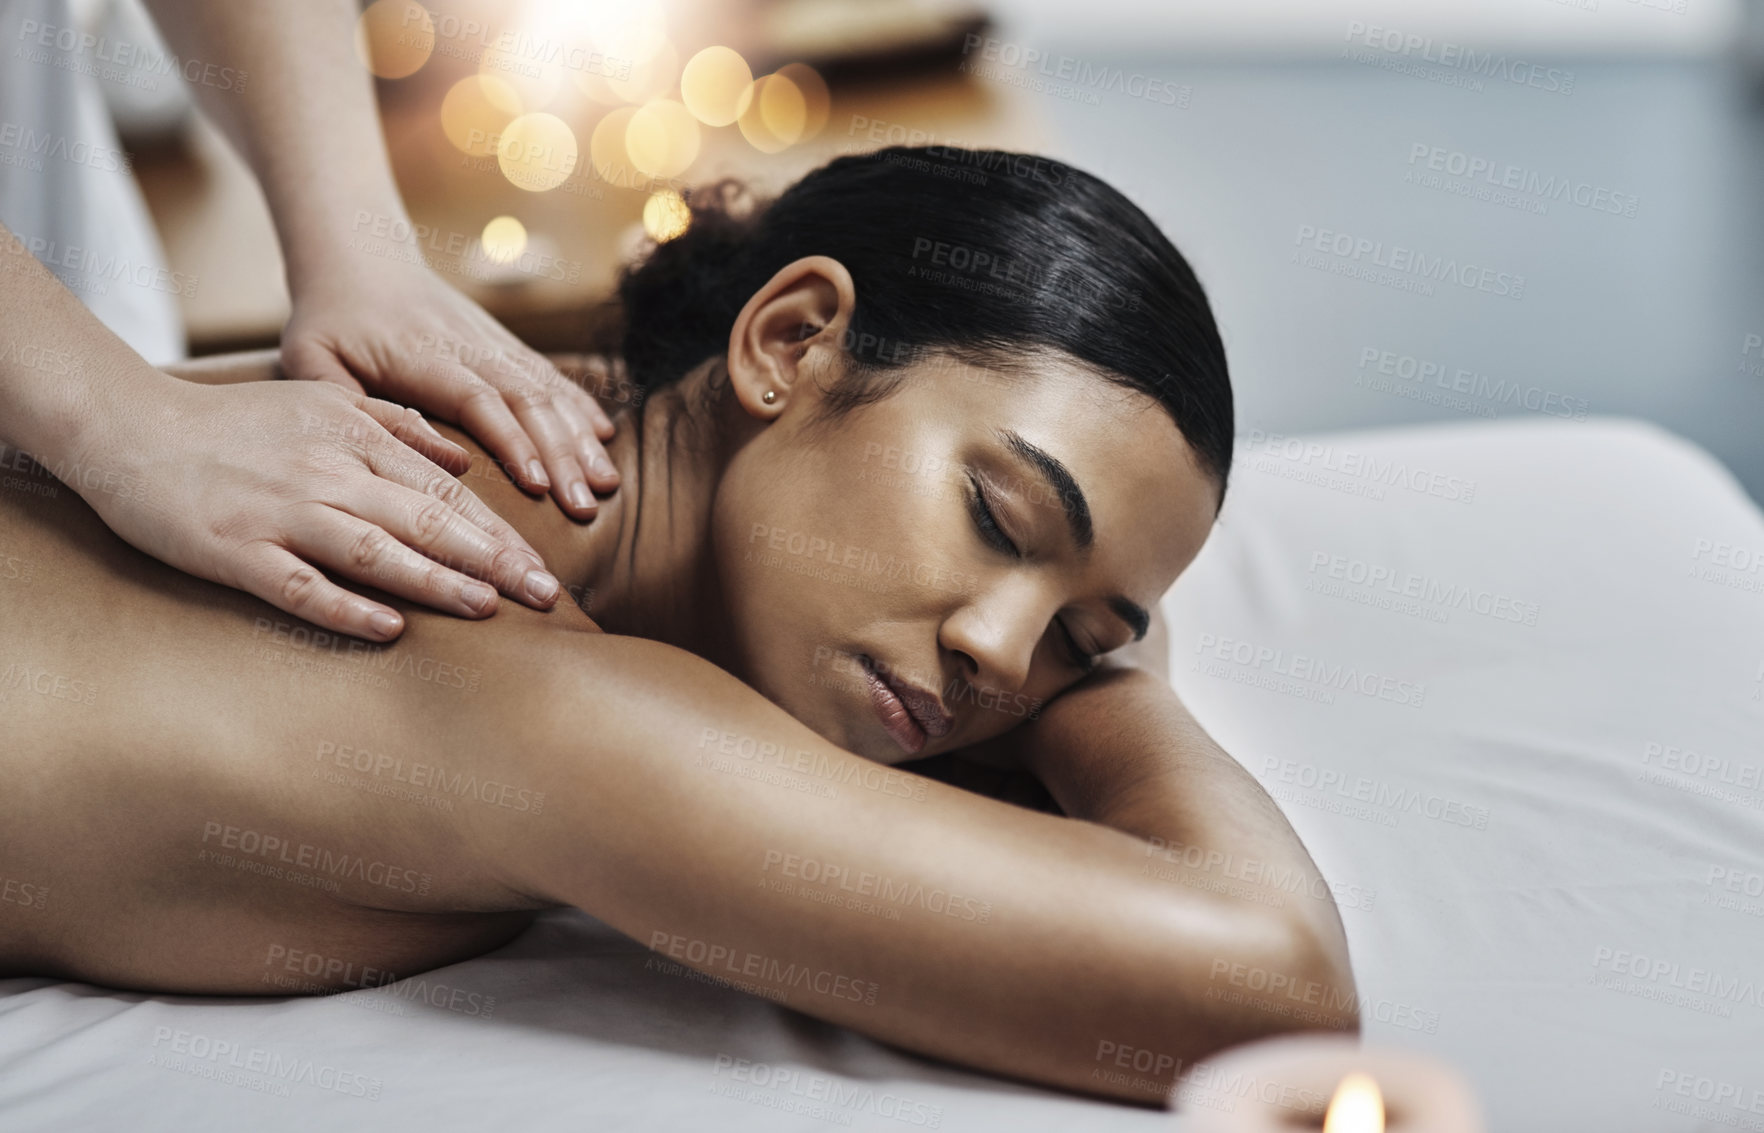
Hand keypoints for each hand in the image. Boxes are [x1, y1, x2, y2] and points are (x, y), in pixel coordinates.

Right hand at [67, 375, 561, 640]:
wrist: (128, 426)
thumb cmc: (234, 422)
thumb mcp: (324, 400)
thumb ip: (397, 425)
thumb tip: (463, 460)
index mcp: (354, 436)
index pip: (446, 492)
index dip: (501, 533)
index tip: (544, 569)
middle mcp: (327, 473)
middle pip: (426, 521)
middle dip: (494, 561)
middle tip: (546, 597)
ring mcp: (281, 513)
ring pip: (375, 550)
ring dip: (437, 581)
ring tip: (489, 608)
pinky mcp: (235, 550)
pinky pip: (298, 585)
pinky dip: (345, 606)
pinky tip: (389, 629)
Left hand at [280, 256, 620, 519]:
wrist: (360, 257)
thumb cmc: (330, 319)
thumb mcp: (308, 356)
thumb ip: (337, 400)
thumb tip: (387, 444)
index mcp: (422, 354)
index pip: (477, 398)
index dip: (512, 441)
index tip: (539, 485)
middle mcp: (468, 345)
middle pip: (527, 399)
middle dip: (563, 454)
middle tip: (586, 504)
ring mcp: (492, 342)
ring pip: (548, 388)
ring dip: (580, 437)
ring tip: (606, 483)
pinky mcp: (504, 343)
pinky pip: (550, 375)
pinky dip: (580, 406)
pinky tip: (604, 437)